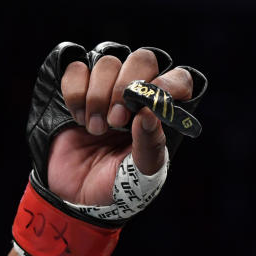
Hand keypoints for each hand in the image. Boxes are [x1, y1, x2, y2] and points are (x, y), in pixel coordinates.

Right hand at [49, 49, 194, 205]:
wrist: (80, 196)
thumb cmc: (122, 186)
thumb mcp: (144, 171)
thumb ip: (151, 143)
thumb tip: (151, 112)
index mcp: (163, 113)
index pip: (179, 79)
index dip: (168, 83)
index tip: (150, 103)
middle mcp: (139, 95)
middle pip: (142, 59)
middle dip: (126, 88)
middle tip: (117, 121)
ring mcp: (108, 88)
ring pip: (108, 61)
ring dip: (98, 96)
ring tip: (96, 129)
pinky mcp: (78, 88)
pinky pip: (76, 69)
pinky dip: (76, 93)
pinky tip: (80, 120)